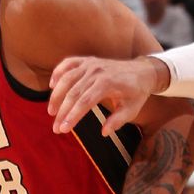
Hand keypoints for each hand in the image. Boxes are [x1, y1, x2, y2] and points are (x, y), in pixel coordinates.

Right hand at [48, 56, 166, 135]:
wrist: (142, 72)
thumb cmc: (136, 93)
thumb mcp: (132, 110)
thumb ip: (118, 121)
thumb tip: (104, 132)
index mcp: (107, 83)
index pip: (84, 102)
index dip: (72, 116)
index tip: (63, 129)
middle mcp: (96, 71)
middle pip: (73, 92)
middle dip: (62, 111)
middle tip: (55, 128)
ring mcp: (90, 64)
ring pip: (66, 78)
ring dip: (56, 95)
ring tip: (51, 111)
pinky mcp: (87, 60)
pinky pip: (68, 63)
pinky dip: (58, 72)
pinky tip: (52, 85)